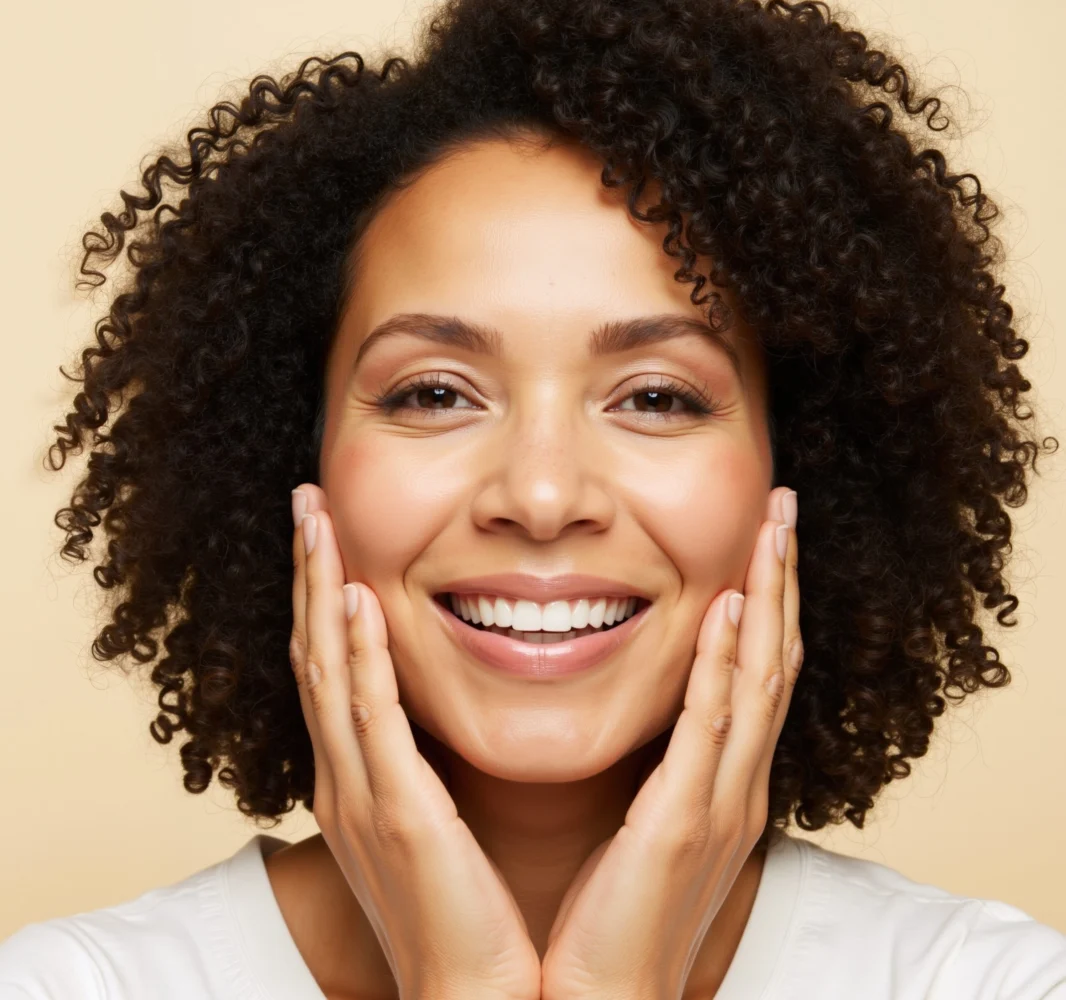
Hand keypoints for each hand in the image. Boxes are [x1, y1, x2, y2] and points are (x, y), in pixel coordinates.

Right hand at [289, 483, 541, 999]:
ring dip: (322, 592)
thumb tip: (440, 708)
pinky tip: (359, 601)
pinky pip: (371, 722)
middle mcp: (345, 777)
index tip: (328, 532)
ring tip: (318, 522)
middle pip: (316, 653)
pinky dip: (359, 659)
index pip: (332, 666)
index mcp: (359, 777)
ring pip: (329, 672)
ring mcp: (363, 796)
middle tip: (307, 501)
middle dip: (309, 574)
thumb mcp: (438, 820)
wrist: (479, 996)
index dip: (324, 595)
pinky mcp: (398, 816)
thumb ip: (429, 760)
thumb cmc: (468, 909)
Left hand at [539, 486, 802, 999]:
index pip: (757, 673)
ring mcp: (720, 803)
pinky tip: (728, 608)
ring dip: (768, 599)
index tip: (763, 538)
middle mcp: (736, 785)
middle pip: (774, 660)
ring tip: (773, 528)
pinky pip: (712, 729)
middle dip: (781, 581)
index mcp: (723, 784)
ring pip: (760, 680)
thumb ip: (658, 769)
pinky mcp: (683, 823)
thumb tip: (649, 712)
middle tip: (784, 507)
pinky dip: (726, 666)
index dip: (767, 602)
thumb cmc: (613, 916)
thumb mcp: (646, 828)